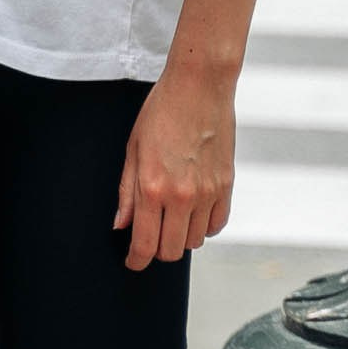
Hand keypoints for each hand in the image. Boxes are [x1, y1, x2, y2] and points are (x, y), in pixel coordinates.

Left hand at [115, 59, 235, 268]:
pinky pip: (217, 224)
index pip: (145, 245)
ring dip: (181, 237)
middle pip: (171, 250)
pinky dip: (204, 226)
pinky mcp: (227, 186)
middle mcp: (182, 196)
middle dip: (156, 251)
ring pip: (196, 241)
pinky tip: (193, 213)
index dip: (136, 261)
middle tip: (149, 238)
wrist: (199, 87)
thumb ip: (126, 192)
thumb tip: (120, 226)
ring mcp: (208, 193)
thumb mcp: (133, 150)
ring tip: (171, 219)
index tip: (133, 262)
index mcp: (153, 188)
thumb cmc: (161, 112)